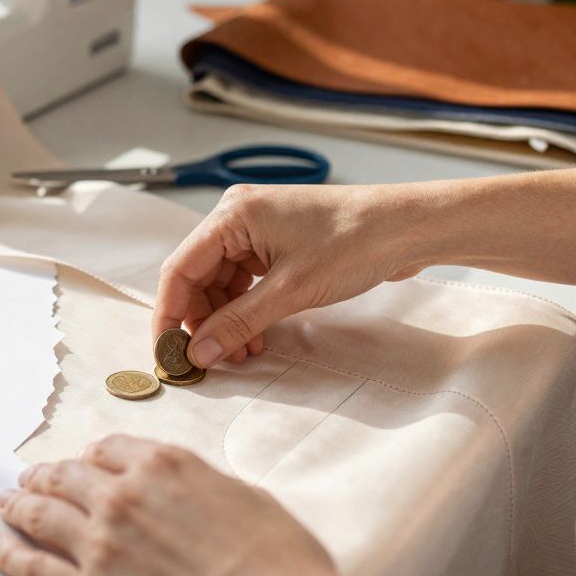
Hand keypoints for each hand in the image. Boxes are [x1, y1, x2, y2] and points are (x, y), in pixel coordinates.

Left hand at [0, 435, 412, 575]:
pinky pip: (33, 569)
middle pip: (66, 476)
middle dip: (45, 475)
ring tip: (6, 503)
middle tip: (31, 478)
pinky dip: (8, 555)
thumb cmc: (281, 567)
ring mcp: (100, 545)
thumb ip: (203, 486)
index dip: (90, 457)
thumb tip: (190, 490)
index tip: (83, 462)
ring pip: (41, 514)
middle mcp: (123, 496)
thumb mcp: (247, 499)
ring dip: (18, 506)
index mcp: (165, 465)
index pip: (109, 450)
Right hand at [153, 183, 424, 368]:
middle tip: (211, 360)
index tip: (167, 352)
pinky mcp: (276, 243)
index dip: (169, 314)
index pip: (179, 269)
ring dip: (225, 320)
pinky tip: (255, 335)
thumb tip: (200, 352)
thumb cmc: (355, 242)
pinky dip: (245, 310)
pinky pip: (244, 281)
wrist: (408, 227)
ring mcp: (257, 229)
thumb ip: (238, 323)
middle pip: (197, 277)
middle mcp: (237, 217)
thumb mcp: (290, 291)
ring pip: (220, 283)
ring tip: (242, 353)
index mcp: (232, 215)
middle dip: (201, 321)